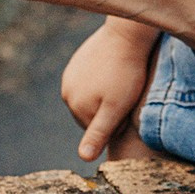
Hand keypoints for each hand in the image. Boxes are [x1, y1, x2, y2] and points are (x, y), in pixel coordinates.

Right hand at [61, 18, 155, 161]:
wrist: (126, 34)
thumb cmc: (127, 73)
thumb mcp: (116, 108)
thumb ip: (98, 134)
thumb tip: (83, 158)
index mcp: (75, 106)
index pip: (98, 131)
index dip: (116, 123)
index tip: (127, 106)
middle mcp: (67, 92)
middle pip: (93, 114)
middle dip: (110, 110)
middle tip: (127, 94)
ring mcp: (70, 75)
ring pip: (94, 98)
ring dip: (108, 95)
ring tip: (123, 81)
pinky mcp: (77, 62)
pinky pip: (93, 80)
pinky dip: (105, 79)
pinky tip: (116, 71)